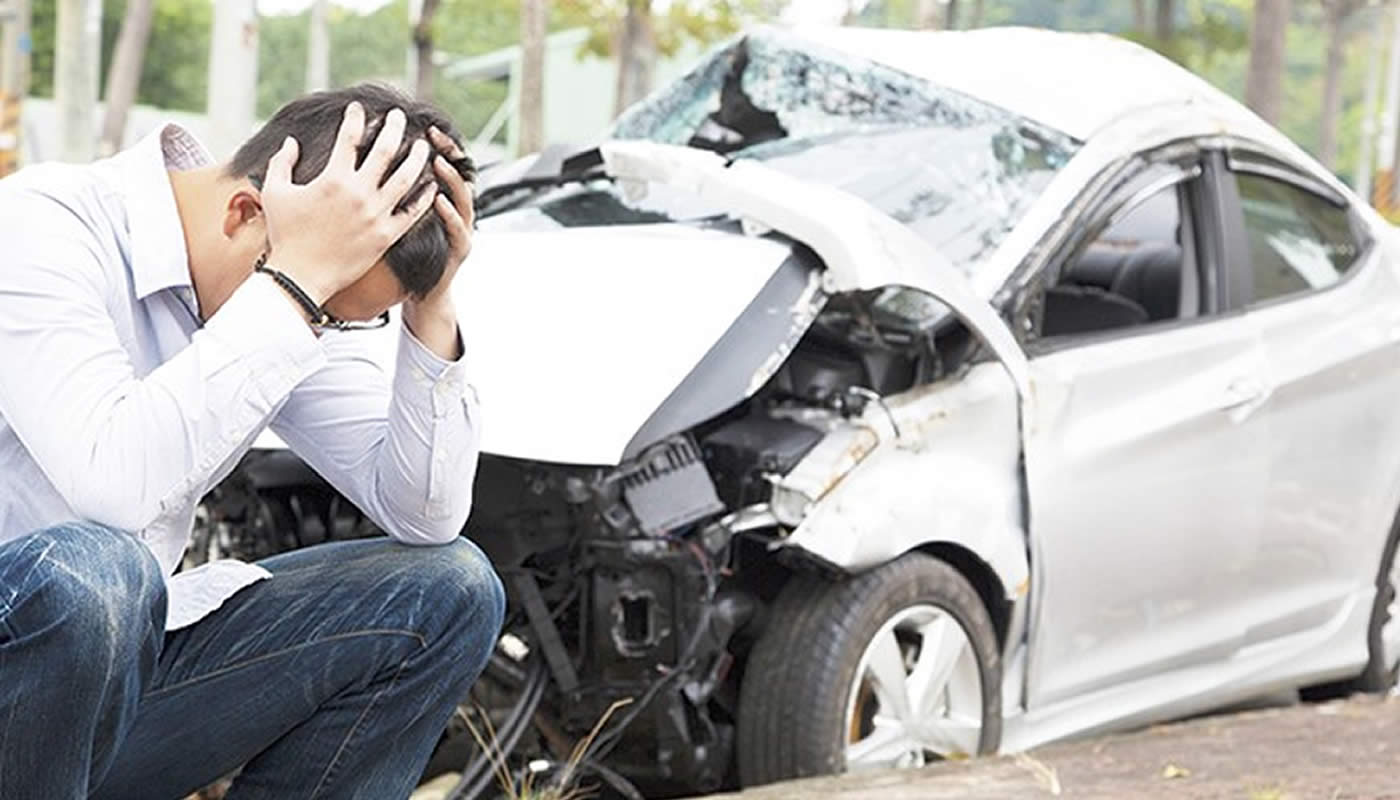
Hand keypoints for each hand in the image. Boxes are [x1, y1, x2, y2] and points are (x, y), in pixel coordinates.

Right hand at [260, 102, 436, 304]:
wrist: (300, 276)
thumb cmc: (284, 235)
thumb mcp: (275, 193)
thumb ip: (282, 162)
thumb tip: (292, 141)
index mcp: (332, 178)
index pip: (349, 137)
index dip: (355, 118)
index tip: (359, 108)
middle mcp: (359, 193)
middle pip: (385, 150)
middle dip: (394, 127)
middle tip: (399, 116)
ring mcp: (376, 215)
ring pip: (405, 178)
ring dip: (417, 158)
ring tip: (423, 145)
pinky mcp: (386, 235)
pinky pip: (412, 212)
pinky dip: (424, 197)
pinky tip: (432, 185)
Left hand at [403, 127, 473, 359]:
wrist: (425, 291)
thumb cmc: (409, 254)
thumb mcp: (403, 219)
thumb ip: (395, 191)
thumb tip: (367, 161)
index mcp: (438, 200)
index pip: (441, 163)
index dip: (434, 144)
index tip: (417, 124)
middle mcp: (455, 210)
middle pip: (457, 172)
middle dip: (447, 152)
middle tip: (432, 134)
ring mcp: (461, 228)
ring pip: (462, 199)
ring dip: (450, 179)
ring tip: (438, 163)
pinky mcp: (460, 249)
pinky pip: (458, 229)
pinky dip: (450, 215)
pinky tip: (439, 200)